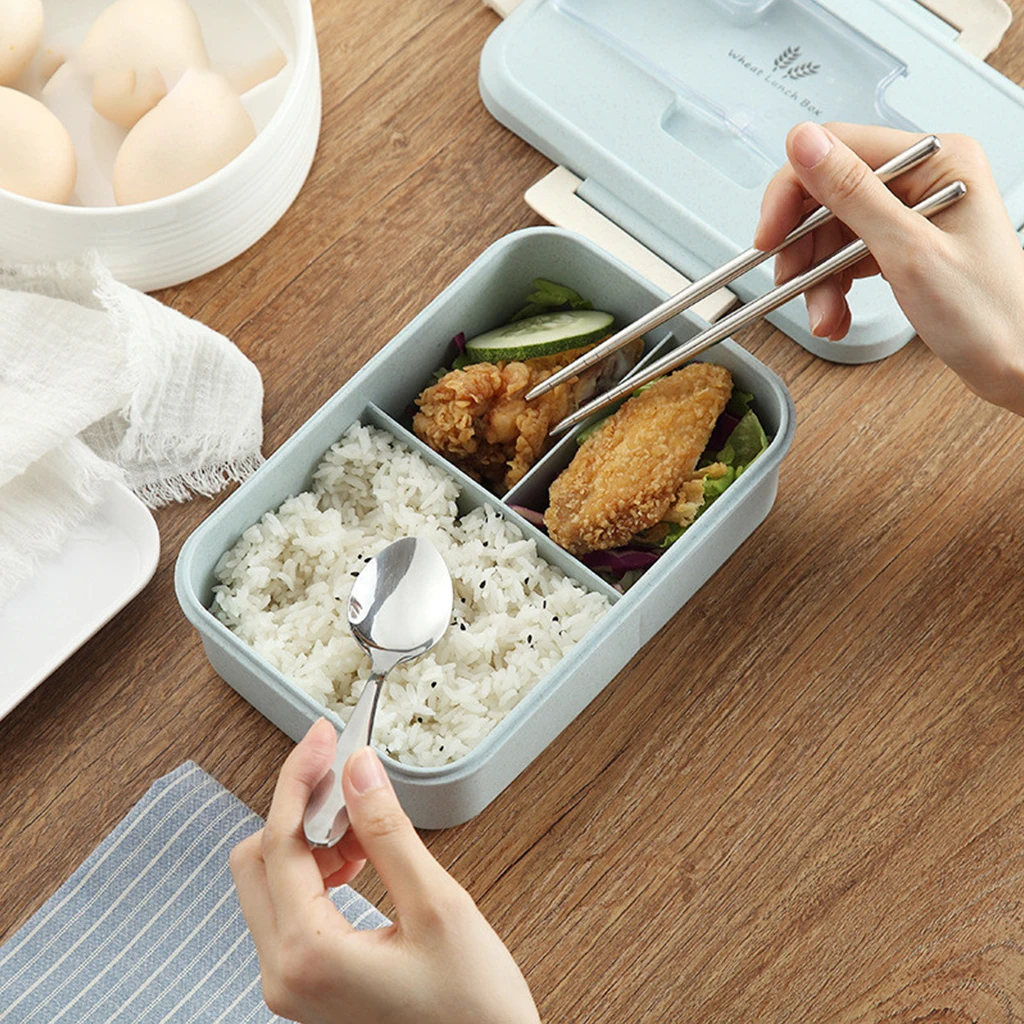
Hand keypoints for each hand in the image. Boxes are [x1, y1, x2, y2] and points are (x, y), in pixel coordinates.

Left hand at [230, 719, 539, 1023]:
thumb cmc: (472, 1012)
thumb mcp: (438, 907)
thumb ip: (389, 832)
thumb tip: (359, 772)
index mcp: (308, 956)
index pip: (279, 840)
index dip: (301, 778)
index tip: (324, 737)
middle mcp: (285, 974)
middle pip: (258, 859)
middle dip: (301, 808)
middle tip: (347, 776)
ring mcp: (294, 983)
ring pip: (272, 882)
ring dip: (312, 838)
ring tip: (367, 824)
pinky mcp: (310, 983)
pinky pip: (292, 908)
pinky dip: (319, 869)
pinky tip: (363, 857)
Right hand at [754, 121, 1023, 415]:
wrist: (1016, 365)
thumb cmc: (988, 313)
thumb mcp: (909, 252)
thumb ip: (852, 194)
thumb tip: (804, 144)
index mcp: (936, 160)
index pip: (838, 150)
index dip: (793, 191)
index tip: (769, 236)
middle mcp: (922, 179)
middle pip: (827, 196)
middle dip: (804, 247)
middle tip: (791, 282)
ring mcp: (910, 215)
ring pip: (830, 234)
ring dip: (815, 279)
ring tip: (824, 315)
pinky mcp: (900, 246)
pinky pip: (845, 258)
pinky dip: (831, 290)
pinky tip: (836, 315)